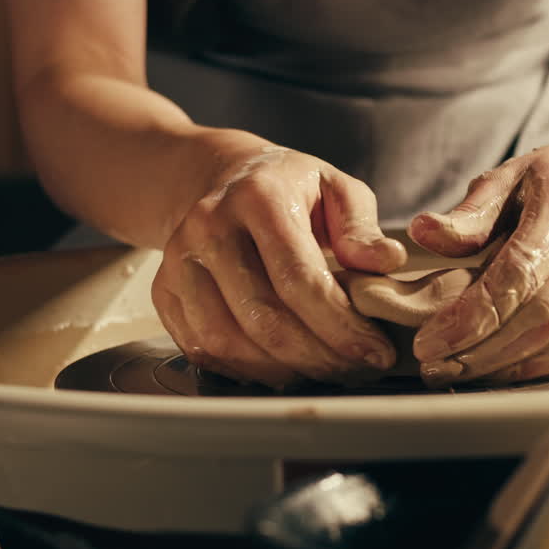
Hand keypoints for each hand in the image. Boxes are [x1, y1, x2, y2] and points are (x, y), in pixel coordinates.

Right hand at [151, 130, 407, 387]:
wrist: (223, 178)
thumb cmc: (289, 188)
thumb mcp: (336, 189)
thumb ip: (361, 227)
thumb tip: (384, 263)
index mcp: (258, 197)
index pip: (298, 277)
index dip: (340, 325)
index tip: (376, 351)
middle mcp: (210, 226)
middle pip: (262, 316)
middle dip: (317, 355)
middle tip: (356, 369)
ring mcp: (178, 260)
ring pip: (227, 340)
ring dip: (282, 369)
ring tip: (324, 370)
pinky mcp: (164, 291)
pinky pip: (201, 348)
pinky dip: (245, 370)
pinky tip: (283, 367)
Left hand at [407, 136, 548, 385]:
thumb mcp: (509, 181)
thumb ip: (469, 214)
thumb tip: (423, 232)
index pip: (519, 270)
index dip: (471, 316)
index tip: (429, 344)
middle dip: (489, 351)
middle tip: (443, 369)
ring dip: (523, 368)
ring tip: (475, 375)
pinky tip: (523, 373)